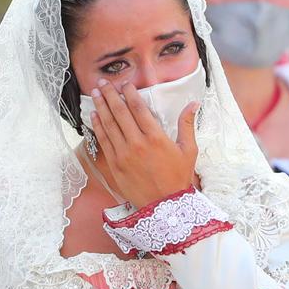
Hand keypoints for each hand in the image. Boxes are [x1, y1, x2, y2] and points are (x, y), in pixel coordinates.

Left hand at [83, 80, 197, 209]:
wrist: (164, 206)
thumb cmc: (178, 177)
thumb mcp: (188, 150)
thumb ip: (187, 125)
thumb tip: (194, 104)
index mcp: (155, 137)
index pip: (139, 108)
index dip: (130, 93)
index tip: (125, 83)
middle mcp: (137, 143)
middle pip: (120, 113)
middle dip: (111, 95)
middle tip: (103, 82)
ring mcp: (123, 154)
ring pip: (109, 125)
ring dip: (101, 107)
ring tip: (96, 93)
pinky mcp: (115, 165)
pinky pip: (104, 141)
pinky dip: (98, 127)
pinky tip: (94, 116)